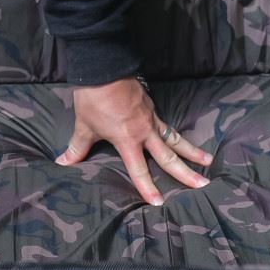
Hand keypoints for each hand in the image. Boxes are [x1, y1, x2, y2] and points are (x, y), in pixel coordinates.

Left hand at [55, 77, 212, 204]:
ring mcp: (151, 117)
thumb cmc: (93, 98)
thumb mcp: (84, 126)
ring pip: (175, 138)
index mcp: (128, 140)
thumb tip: (62, 163)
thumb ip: (77, 147)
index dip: (148, 188)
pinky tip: (180, 138)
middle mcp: (145, 131)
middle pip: (169, 156)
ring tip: (208, 160)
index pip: (139, 170)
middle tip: (204, 184)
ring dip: (191, 151)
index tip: (159, 203)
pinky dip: (175, 134)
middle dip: (186, 172)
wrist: (104, 67)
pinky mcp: (151, 106)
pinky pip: (166, 125)